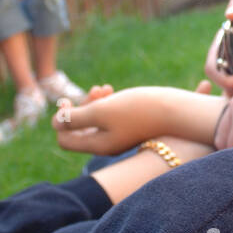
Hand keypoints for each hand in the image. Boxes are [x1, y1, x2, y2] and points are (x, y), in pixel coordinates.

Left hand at [53, 85, 180, 154]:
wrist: (177, 111)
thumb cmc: (138, 109)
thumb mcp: (101, 111)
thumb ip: (75, 118)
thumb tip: (55, 122)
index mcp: (97, 145)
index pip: (64, 139)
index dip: (61, 119)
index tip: (68, 101)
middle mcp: (106, 144)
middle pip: (79, 128)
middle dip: (80, 106)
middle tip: (94, 90)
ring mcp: (119, 136)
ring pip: (94, 120)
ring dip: (93, 102)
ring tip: (105, 87)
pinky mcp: (130, 127)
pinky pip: (109, 117)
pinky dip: (106, 103)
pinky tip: (112, 91)